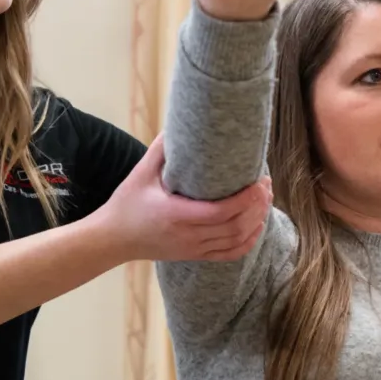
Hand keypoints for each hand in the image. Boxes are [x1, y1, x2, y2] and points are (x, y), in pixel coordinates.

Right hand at [90, 135, 271, 261]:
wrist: (113, 239)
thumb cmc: (127, 203)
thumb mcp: (140, 174)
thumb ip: (160, 149)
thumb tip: (178, 123)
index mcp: (176, 214)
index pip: (222, 212)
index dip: (246, 199)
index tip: (259, 181)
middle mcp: (188, 236)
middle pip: (235, 227)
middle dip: (257, 206)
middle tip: (267, 184)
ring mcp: (193, 249)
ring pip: (236, 241)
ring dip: (256, 221)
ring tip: (265, 200)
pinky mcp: (194, 256)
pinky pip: (229, 254)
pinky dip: (248, 242)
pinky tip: (257, 227)